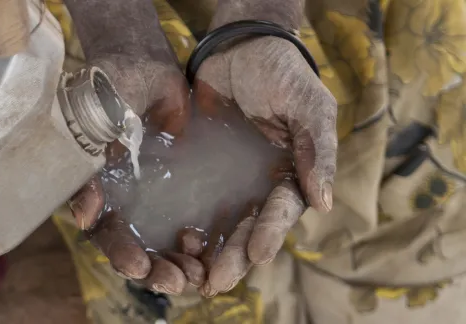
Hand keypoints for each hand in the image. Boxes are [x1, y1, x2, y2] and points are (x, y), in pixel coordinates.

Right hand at [63, 0, 198, 293]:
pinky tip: (207, 244)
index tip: (139, 266)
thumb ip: (90, 171)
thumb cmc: (111, 92)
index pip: (107, 234)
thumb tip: (85, 218)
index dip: (121, 253)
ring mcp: (152, 196)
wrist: (143, 66)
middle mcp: (123, 201)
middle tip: (176, 280)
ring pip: (163, 241)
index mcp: (98, 192)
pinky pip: (189, 220)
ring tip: (196, 276)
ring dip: (177, 263)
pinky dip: (199, 238)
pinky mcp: (180, 188)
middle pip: (137, 248)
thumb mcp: (95, 130)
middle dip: (155, 269)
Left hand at [194, 36, 336, 295]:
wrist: (239, 47)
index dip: (270, 232)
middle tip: (216, 281)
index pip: (281, 211)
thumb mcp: (309, 107)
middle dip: (234, 255)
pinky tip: (176, 240)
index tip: (256, 254)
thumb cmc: (281, 73)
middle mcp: (260, 184)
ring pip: (221, 224)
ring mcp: (229, 180)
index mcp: (291, 174)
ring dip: (209, 251)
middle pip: (248, 228)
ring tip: (193, 275)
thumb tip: (323, 203)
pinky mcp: (201, 172)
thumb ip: (317, 151)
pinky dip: (188, 225)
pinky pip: (194, 203)